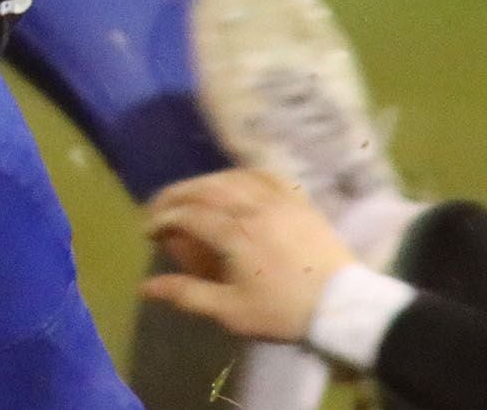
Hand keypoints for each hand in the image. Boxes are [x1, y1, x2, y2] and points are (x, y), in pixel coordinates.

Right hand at [143, 169, 355, 342]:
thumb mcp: (231, 312)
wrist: (341, 305)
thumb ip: (187, 295)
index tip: (148, 230)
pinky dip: (240, 174)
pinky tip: (233, 181)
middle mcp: (253, 206)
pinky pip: (263, 174)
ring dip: (205, 181)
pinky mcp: (298, 199)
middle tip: (159, 207)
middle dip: (177, 194)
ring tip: (191, 194)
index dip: (164, 218)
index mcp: (235, 233)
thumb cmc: (282, 312)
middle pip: (206, 188)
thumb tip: (145, 287)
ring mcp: (278, 198)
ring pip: (232, 176)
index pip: (189, 214)